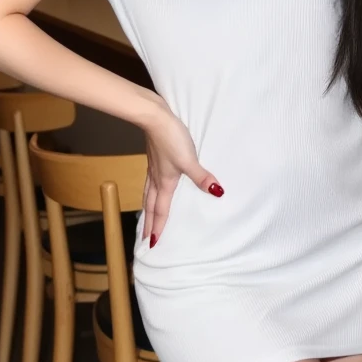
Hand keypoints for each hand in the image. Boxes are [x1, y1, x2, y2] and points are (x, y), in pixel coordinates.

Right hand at [142, 100, 223, 245]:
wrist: (154, 118)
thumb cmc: (171, 139)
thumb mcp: (189, 159)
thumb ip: (202, 177)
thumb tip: (217, 192)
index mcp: (164, 183)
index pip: (160, 210)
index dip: (157, 227)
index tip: (152, 244)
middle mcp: (156, 178)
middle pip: (150, 205)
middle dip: (148, 222)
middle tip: (143, 238)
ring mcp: (153, 167)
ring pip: (147, 193)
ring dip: (146, 207)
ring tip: (146, 216)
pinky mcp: (153, 156)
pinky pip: (149, 181)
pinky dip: (149, 190)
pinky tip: (153, 185)